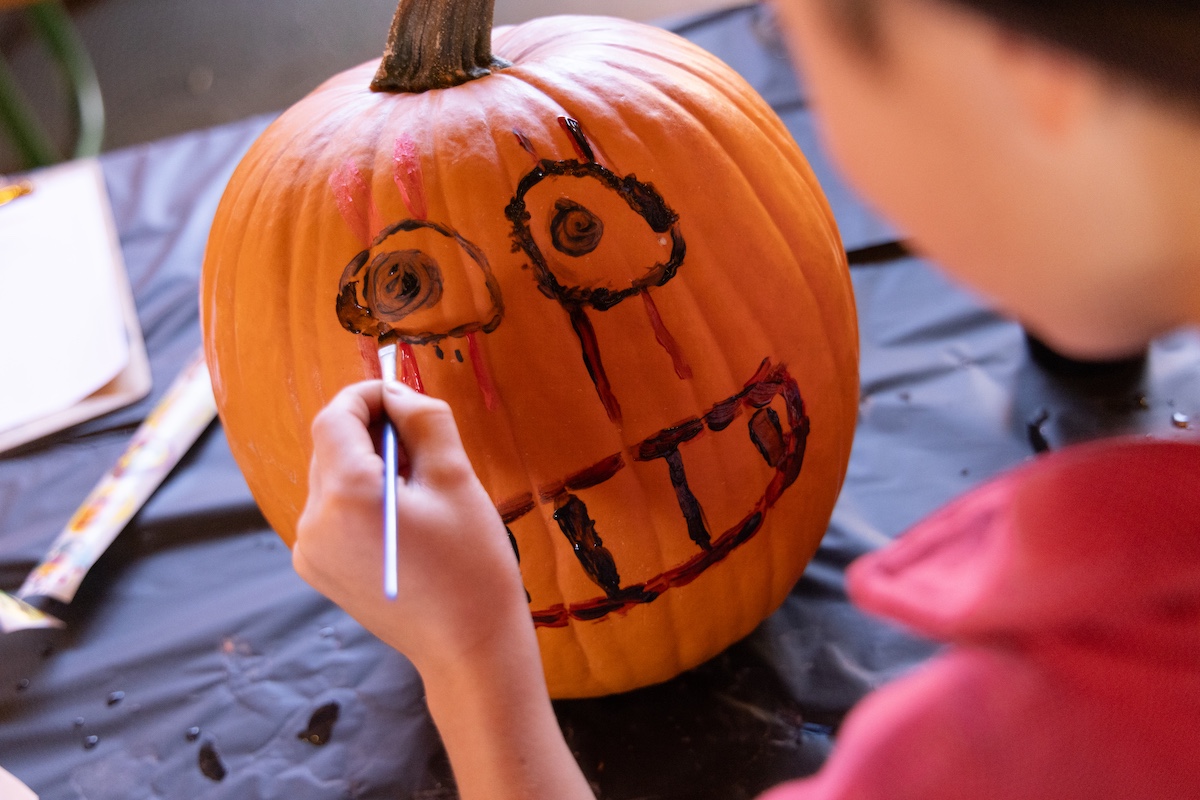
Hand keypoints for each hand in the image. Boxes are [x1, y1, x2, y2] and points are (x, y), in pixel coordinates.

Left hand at [293, 379, 596, 799]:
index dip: (367, 395)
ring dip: (367, 463)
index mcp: (346, 495)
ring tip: (419, 484)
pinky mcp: (318, 569)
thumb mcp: (456, 478)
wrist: (469, 649)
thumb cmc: (471, 564)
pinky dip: (360, 497)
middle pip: (329, 446)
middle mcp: (314, 522)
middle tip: (423, 441)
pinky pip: (332, 511)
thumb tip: (397, 392)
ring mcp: (311, 550)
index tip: (404, 396)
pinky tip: (403, 516)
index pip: (335, 417)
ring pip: (331, 477)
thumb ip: (423, 420)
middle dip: (371, 430)